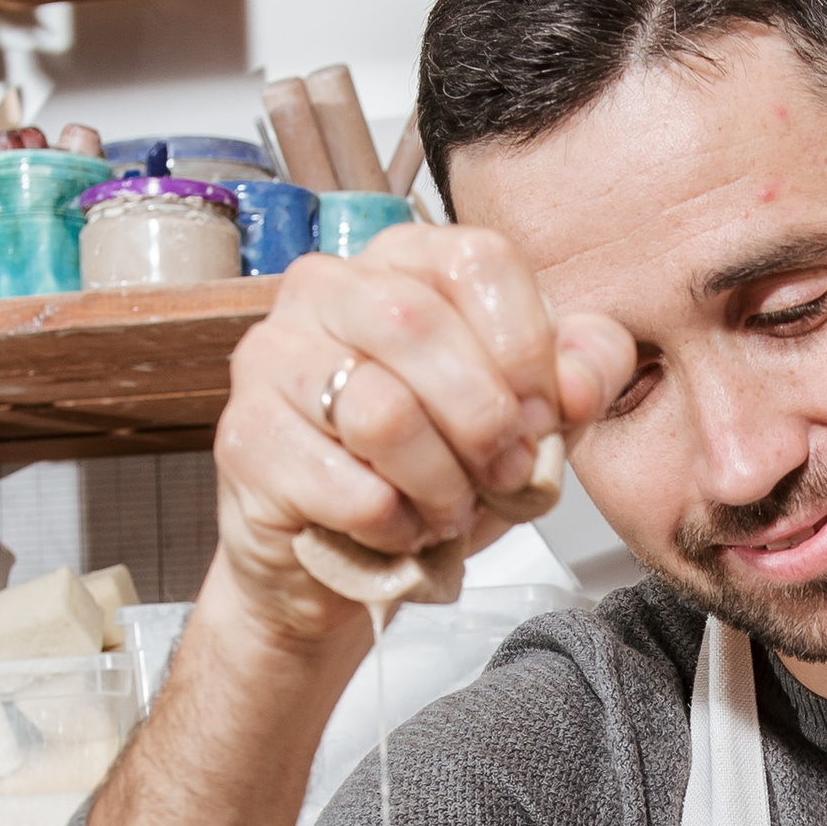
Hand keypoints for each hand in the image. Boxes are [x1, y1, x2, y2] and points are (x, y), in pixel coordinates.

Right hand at [210, 224, 634, 655]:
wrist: (331, 565)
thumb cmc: (425, 474)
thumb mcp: (524, 420)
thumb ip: (577, 377)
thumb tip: (582, 377)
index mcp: (401, 261)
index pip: (480, 260)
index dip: (529, 347)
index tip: (546, 416)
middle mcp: (326, 288)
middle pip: (423, 326)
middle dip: (486, 422)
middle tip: (504, 477)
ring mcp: (272, 357)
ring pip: (383, 413)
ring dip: (441, 487)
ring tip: (446, 512)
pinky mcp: (244, 438)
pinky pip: (350, 489)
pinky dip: (395, 529)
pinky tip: (393, 531)